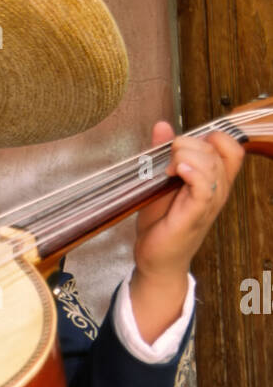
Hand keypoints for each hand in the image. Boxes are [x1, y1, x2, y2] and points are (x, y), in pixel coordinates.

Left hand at [134, 121, 244, 280]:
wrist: (156, 260)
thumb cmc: (161, 224)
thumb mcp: (160, 181)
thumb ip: (163, 153)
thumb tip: (162, 126)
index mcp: (214, 180)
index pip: (231, 146)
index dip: (211, 136)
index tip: (183, 146)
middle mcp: (218, 190)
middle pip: (219, 149)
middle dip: (190, 143)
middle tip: (168, 157)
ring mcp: (209, 203)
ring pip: (212, 164)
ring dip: (186, 155)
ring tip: (168, 168)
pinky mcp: (196, 215)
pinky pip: (205, 187)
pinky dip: (192, 173)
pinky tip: (177, 171)